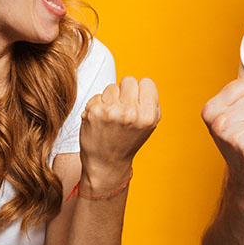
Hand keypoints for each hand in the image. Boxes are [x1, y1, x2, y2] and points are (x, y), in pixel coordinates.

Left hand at [79, 77, 160, 191]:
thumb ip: (150, 103)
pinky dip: (98, 105)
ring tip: (111, 116)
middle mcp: (131, 113)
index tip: (136, 102)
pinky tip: (100, 119)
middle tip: (122, 108)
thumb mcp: (148, 126)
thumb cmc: (127, 142)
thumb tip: (142, 84)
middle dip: (125, 92)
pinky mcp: (94, 111)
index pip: (147, 82)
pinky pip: (98, 95)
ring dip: (111, 98)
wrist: (106, 164)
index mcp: (148, 116)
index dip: (141, 91)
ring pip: (112, 86)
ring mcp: (111, 112)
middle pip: (129, 80)